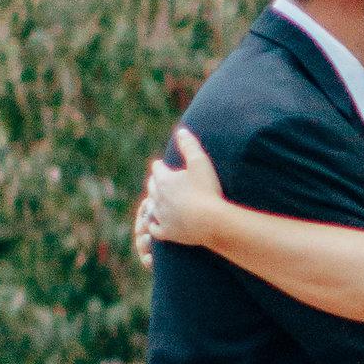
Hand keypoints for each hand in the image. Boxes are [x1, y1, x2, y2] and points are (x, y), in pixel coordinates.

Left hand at [136, 124, 223, 266]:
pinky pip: (154, 229)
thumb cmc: (207, 190)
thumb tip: (180, 131)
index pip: (157, 168)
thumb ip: (189, 145)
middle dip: (155, 182)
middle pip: (152, 187)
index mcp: (164, 179)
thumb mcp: (200, 162)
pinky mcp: (167, 232)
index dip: (160, 166)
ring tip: (158, 202)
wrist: (212, 221)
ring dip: (154, 203)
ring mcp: (161, 216)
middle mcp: (158, 197)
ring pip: (151, 207)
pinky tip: (156, 224)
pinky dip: (154, 225)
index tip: (162, 165)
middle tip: (159, 181)